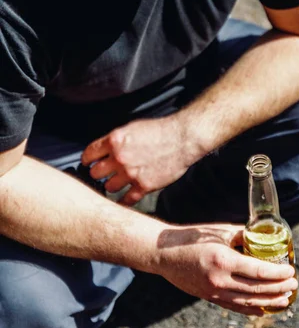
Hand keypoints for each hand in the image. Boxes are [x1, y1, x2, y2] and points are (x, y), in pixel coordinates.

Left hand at [81, 115, 199, 204]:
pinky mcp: (144, 186)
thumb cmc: (159, 130)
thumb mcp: (132, 128)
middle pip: (96, 173)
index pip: (89, 154)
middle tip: (103, 173)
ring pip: (109, 187)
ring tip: (117, 182)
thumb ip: (116, 141)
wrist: (182, 138)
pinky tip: (124, 197)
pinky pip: (126, 199)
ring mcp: (132, 173)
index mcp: (115, 140)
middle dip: (98, 173)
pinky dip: (124, 200)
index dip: (87, 159)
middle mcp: (120, 158)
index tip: (88, 163)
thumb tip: (103, 151)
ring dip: (111, 185)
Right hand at [156, 224, 297, 315]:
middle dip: (279, 288)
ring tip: (286, 299)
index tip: (291, 270)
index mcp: (224, 260)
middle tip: (294, 284)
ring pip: (248, 302)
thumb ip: (241, 236)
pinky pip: (235, 308)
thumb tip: (262, 238)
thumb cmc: (192, 237)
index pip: (258, 271)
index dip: (278, 273)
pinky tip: (264, 309)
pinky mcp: (209, 298)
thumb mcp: (218, 231)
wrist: (164, 253)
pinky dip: (252, 310)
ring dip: (270, 302)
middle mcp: (220, 280)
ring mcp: (214, 292)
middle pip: (257, 290)